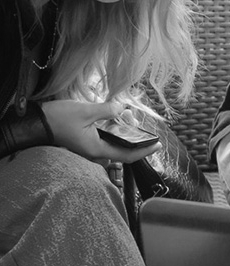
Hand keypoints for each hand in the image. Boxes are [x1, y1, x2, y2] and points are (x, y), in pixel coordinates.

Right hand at [40, 99, 160, 163]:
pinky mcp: (86, 142)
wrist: (35, 123)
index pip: (127, 155)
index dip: (144, 151)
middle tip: (136, 120)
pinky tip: (114, 118)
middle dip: (134, 137)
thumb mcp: (86, 111)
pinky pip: (106, 140)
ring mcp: (89, 148)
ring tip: (127, 116)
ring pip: (114, 144)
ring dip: (124, 133)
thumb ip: (108, 111)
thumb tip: (123, 110)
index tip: (158, 144)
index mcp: (96, 149)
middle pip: (122, 150)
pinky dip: (114, 131)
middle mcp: (94, 152)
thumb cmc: (57, 118)